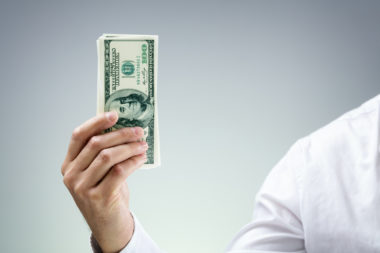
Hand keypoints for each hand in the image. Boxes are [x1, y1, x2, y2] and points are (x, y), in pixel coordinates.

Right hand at [61, 112, 147, 252]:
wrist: (108, 225)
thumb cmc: (106, 193)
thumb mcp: (99, 172)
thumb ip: (104, 153)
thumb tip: (124, 128)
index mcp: (69, 164)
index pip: (78, 136)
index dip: (96, 122)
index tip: (114, 114)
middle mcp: (71, 175)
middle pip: (96, 144)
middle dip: (121, 134)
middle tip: (138, 131)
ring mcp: (82, 187)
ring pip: (108, 156)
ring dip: (129, 147)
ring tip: (143, 144)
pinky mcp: (98, 197)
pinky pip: (119, 171)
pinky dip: (133, 161)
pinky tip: (141, 158)